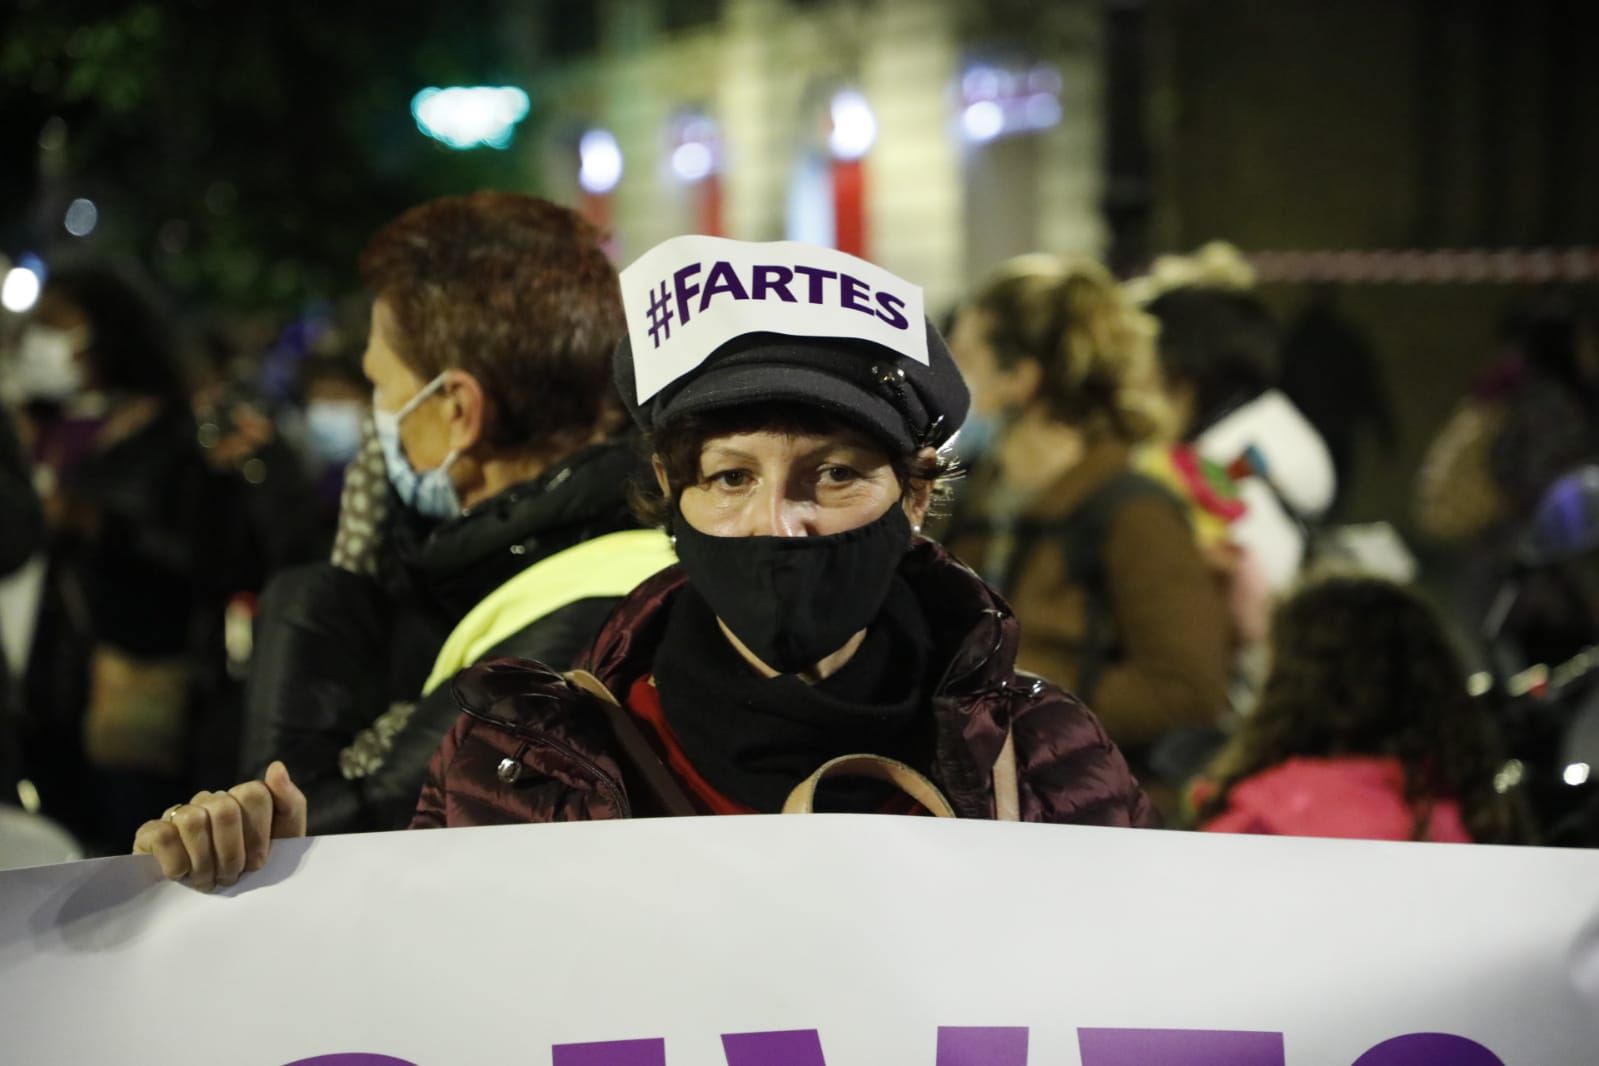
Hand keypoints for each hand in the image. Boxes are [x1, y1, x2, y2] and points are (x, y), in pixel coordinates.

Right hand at [133, 761, 306, 891]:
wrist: (217, 910)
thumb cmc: (255, 872)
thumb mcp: (286, 842)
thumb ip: (290, 804)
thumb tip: (276, 767)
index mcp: (243, 799)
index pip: (254, 794)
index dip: (258, 835)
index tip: (257, 864)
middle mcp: (211, 800)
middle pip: (224, 809)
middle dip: (232, 853)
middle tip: (231, 877)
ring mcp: (179, 814)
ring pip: (192, 820)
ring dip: (204, 862)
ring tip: (208, 881)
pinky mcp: (150, 833)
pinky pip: (162, 836)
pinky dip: (176, 862)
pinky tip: (182, 875)